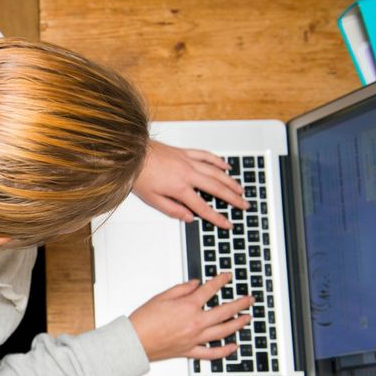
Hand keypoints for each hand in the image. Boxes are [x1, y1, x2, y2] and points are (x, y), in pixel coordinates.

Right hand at [129, 273, 252, 361]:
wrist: (134, 342)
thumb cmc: (143, 321)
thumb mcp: (161, 297)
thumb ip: (181, 289)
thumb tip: (196, 284)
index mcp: (188, 306)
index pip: (210, 290)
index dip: (221, 281)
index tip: (227, 277)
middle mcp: (196, 322)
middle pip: (225, 311)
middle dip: (240, 303)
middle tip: (249, 299)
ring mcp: (195, 338)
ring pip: (224, 331)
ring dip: (239, 324)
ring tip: (247, 318)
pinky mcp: (190, 351)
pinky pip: (212, 353)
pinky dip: (225, 351)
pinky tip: (233, 346)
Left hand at [133, 140, 248, 228]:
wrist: (131, 153)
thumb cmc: (138, 175)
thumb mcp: (152, 199)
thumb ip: (172, 209)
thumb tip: (189, 218)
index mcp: (179, 188)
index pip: (203, 207)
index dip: (217, 217)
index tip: (227, 223)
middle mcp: (187, 173)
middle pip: (216, 188)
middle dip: (233, 198)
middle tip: (244, 205)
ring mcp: (188, 161)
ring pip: (216, 172)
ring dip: (230, 181)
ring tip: (240, 189)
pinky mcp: (185, 152)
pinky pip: (206, 156)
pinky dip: (218, 161)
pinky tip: (226, 167)